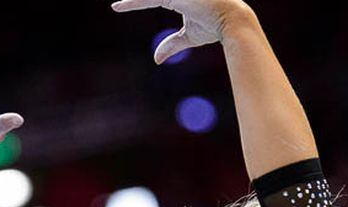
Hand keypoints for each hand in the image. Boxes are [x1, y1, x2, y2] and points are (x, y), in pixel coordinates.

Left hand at [111, 0, 250, 64]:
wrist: (232, 21)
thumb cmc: (214, 27)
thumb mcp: (189, 36)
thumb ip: (172, 45)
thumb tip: (156, 59)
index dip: (133, 3)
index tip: (116, 7)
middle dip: (134, 1)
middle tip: (115, 5)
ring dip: (134, 1)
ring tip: (118, 5)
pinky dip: (136, 2)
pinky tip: (121, 6)